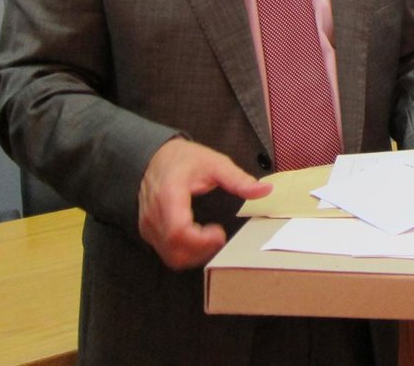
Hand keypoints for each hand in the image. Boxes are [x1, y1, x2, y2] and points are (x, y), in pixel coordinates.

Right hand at [137, 138, 270, 270]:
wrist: (156, 157)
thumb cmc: (184, 159)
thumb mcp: (215, 163)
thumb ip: (238, 179)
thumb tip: (265, 190)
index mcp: (169, 195)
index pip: (178, 231)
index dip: (201, 240)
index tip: (220, 233)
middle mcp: (154, 214)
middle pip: (175, 249)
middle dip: (202, 250)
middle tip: (220, 237)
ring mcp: (148, 225)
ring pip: (170, 255)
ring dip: (195, 254)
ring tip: (211, 238)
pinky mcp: (148, 231)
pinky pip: (166, 252)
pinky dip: (185, 252)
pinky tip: (199, 239)